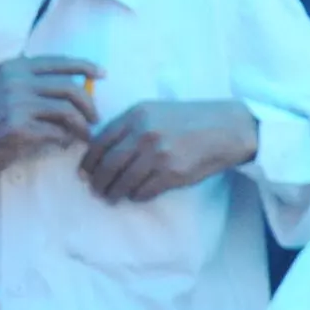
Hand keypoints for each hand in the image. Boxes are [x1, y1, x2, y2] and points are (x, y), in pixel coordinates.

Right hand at [0, 57, 99, 182]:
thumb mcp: (4, 89)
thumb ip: (33, 83)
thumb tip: (75, 85)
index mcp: (15, 68)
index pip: (58, 62)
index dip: (85, 67)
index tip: (102, 74)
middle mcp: (16, 81)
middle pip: (69, 89)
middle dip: (89, 104)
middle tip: (95, 118)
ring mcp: (16, 105)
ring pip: (67, 112)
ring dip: (82, 126)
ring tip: (85, 135)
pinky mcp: (18, 129)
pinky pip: (56, 133)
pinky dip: (65, 140)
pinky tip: (64, 144)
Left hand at [80, 99, 259, 203]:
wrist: (224, 128)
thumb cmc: (188, 120)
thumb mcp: (155, 111)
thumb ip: (129, 126)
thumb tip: (102, 150)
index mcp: (136, 115)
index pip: (100, 142)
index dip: (88, 162)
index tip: (84, 173)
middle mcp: (144, 133)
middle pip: (108, 165)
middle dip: (98, 182)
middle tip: (95, 190)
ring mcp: (158, 154)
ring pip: (124, 182)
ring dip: (114, 194)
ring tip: (111, 198)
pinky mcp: (172, 173)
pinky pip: (144, 191)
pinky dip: (136, 196)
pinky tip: (135, 195)